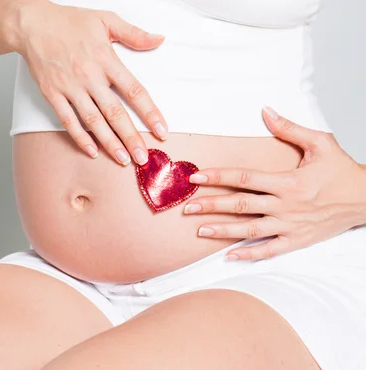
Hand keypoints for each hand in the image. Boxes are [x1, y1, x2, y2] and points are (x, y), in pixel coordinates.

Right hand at [10, 1, 167, 164]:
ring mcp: (70, 87)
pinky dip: (79, 137)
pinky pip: (68, 120)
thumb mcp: (106, 19)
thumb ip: (134, 33)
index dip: (149, 112)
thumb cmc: (69, 22)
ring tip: (122, 160)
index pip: (133, 90)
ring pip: (93, 121)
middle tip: (143, 157)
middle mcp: (89, 76)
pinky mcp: (53, 94)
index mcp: (106, 59)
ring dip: (109, 143)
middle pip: (115, 112)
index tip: (161, 130)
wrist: (32, 24)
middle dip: (131, 137)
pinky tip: (91, 151)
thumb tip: (159, 40)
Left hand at [184, 107, 365, 260]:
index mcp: (288, 181)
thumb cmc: (343, 171)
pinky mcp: (297, 240)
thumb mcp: (321, 143)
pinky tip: (229, 255)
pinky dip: (249, 254)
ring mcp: (290, 226)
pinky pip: (269, 250)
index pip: (245, 178)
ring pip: (250, 230)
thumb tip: (265, 111)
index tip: (197, 176)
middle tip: (188, 207)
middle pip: (241, 205)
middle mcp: (286, 205)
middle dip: (212, 206)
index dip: (218, 177)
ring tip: (199, 230)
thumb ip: (290, 129)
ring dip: (223, 231)